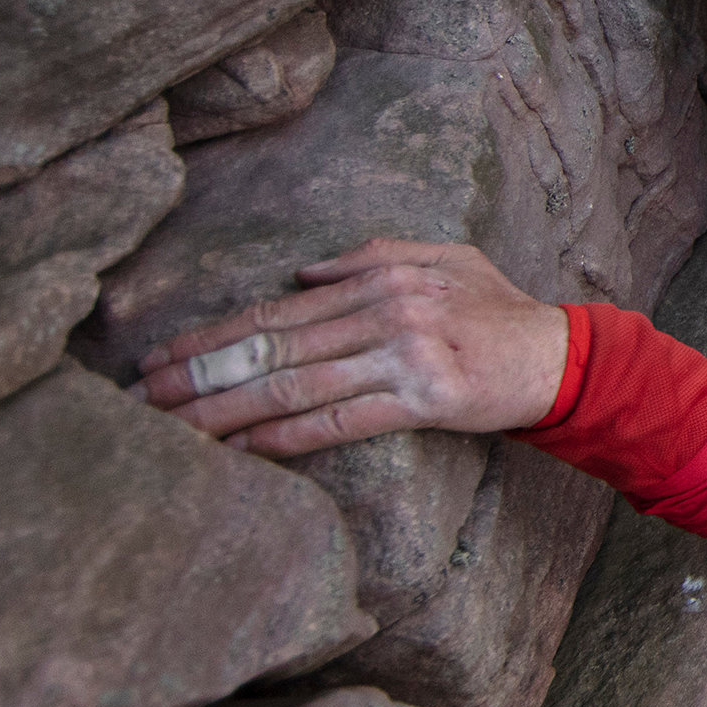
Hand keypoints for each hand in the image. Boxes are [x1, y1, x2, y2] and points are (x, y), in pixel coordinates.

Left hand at [140, 240, 569, 455]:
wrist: (563, 356)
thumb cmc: (501, 309)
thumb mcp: (444, 258)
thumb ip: (372, 255)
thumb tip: (302, 271)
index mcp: (381, 276)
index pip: (277, 308)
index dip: (211, 335)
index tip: (159, 359)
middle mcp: (386, 310)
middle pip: (273, 346)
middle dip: (200, 376)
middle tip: (142, 401)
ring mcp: (405, 354)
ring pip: (295, 385)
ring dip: (227, 411)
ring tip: (175, 431)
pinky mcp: (425, 398)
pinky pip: (340, 421)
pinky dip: (284, 438)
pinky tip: (243, 450)